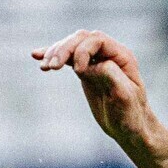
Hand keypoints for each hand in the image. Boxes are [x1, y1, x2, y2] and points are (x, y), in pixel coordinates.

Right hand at [34, 30, 162, 152]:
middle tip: (51, 66)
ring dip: (55, 52)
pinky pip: (68, 58)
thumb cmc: (131, 115)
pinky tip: (36, 56)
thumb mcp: (124, 97)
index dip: (83, 50)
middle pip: (81, 39)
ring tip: (45, 67)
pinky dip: (52, 56)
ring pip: (72, 46)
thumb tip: (92, 65)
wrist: (130, 129)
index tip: (78, 72)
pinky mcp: (85, 71)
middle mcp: (109, 54)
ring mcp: (96, 61)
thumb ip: (110, 76)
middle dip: (64, 49)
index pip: (97, 40)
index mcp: (122, 56)